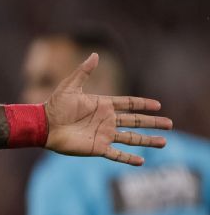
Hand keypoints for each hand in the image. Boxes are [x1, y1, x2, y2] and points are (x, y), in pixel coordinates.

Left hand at [45, 53, 171, 165]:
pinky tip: (141, 161)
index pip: (128, 104)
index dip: (143, 104)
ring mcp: (103, 135)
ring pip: (131, 138)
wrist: (43, 126)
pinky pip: (116, 154)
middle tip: (170, 124)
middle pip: (135, 122)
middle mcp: (106, 120)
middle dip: (152, 123)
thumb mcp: (70, 85)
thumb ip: (84, 71)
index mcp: (102, 105)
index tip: (158, 105)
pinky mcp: (97, 148)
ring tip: (164, 142)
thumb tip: (95, 54)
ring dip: (147, 141)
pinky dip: (128, 158)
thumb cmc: (54, 106)